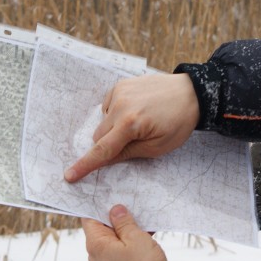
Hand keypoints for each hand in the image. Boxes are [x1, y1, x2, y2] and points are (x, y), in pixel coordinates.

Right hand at [65, 73, 198, 181]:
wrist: (191, 93)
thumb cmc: (178, 123)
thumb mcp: (157, 147)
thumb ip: (127, 154)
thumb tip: (105, 160)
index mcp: (131, 124)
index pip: (102, 149)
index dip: (85, 165)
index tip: (69, 175)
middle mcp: (120, 106)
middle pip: (99, 136)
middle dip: (109, 144)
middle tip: (132, 143)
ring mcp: (119, 92)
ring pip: (103, 122)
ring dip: (113, 129)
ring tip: (139, 123)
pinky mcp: (120, 85)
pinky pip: (108, 107)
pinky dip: (116, 114)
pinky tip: (135, 111)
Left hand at [82, 204, 168, 260]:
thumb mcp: (135, 238)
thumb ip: (124, 221)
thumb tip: (115, 209)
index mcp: (96, 243)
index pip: (89, 216)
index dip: (97, 203)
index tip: (107, 191)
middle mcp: (97, 252)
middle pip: (102, 225)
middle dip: (116, 214)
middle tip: (129, 200)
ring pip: (115, 236)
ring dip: (127, 227)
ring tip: (142, 215)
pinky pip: (122, 247)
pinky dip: (131, 239)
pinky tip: (147, 232)